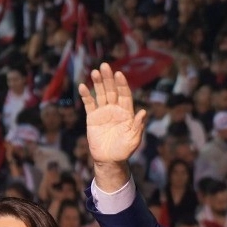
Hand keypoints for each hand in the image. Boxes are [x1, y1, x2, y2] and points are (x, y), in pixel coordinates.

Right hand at [79, 64, 146, 188]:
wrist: (109, 160)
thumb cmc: (124, 150)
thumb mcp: (133, 140)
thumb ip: (137, 126)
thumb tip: (143, 112)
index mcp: (126, 112)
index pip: (124, 95)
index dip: (122, 84)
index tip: (119, 74)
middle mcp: (115, 109)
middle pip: (112, 91)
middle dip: (109, 79)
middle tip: (105, 66)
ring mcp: (103, 112)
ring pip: (100, 94)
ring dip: (98, 83)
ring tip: (95, 72)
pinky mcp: (92, 117)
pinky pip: (89, 104)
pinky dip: (86, 95)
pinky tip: (83, 86)